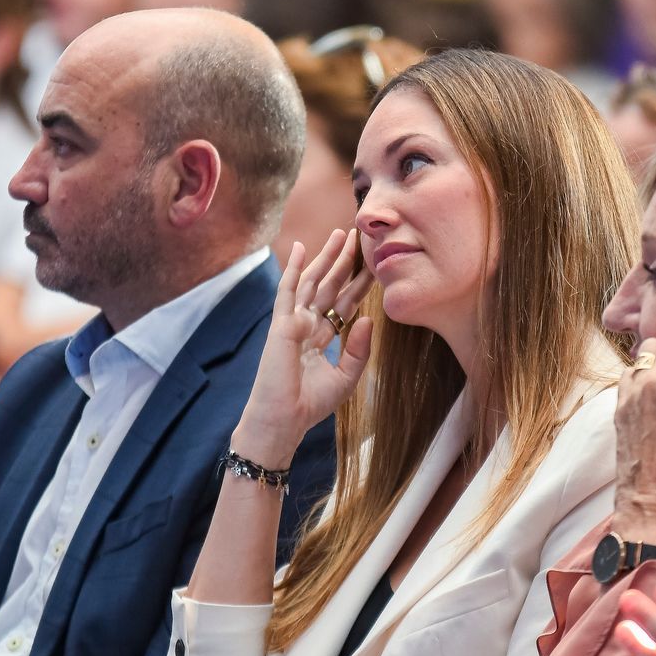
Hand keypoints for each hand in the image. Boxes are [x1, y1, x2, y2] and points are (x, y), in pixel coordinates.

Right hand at [233, 228, 374, 464]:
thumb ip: (359, 349)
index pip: (344, 306)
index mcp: (321, 339)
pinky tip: (300, 247)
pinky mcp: (281, 324)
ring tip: (340, 234)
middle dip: (344, 263)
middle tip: (358, 238)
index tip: (374, 267)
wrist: (284, 420)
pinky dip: (293, 268)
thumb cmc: (309, 405)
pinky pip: (288, 290)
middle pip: (330, 288)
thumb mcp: (345, 378)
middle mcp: (306, 326)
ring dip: (325, 257)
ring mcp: (292, 323)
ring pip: (312, 282)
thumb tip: (368, 317)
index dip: (359, 286)